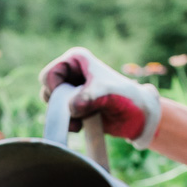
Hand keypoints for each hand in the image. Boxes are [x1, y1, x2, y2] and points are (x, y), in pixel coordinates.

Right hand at [39, 47, 161, 147]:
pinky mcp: (76, 107)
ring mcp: (73, 91)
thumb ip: (89, 97)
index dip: (55, 90)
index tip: (71, 99)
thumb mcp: (107, 93)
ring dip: (65, 116)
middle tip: (80, 110)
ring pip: (53, 106)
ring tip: (83, 119)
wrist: (138, 116)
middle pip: (48, 91)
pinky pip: (61, 117)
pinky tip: (81, 126)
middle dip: (60, 105)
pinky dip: (68, 123)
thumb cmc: (125, 97)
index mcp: (76, 60)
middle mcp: (72, 73)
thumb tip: (71, 108)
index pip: (49, 75)